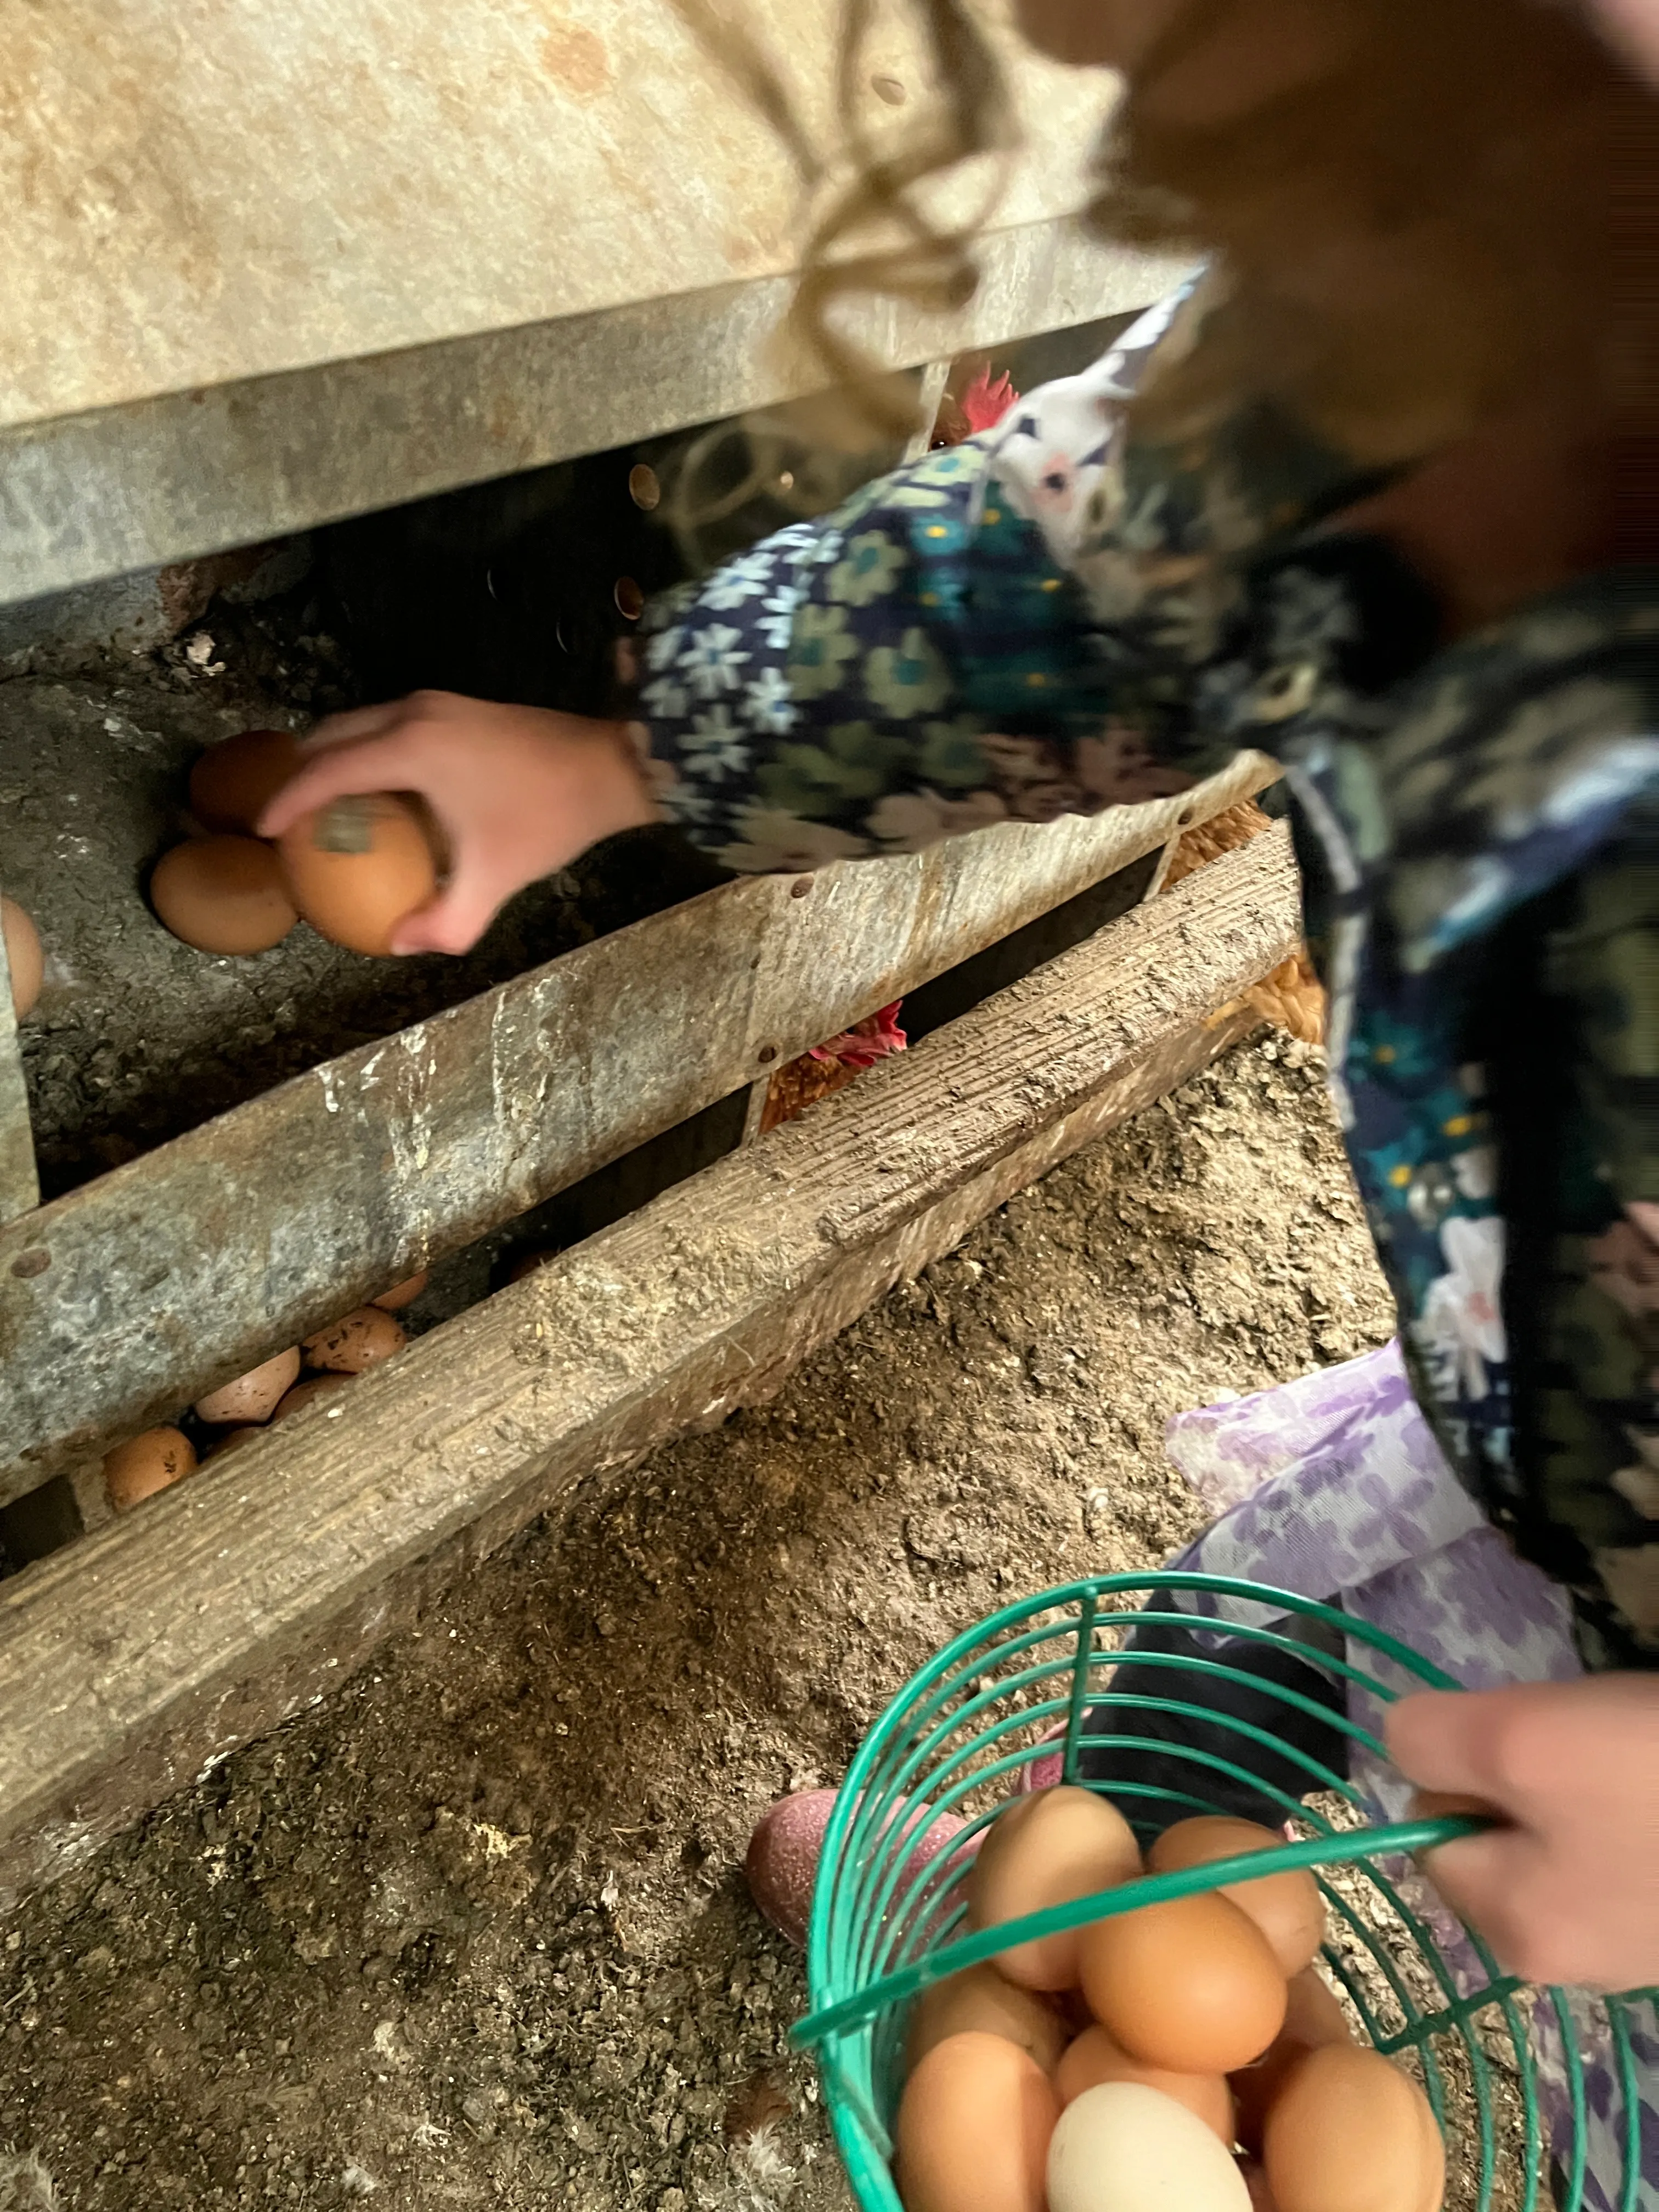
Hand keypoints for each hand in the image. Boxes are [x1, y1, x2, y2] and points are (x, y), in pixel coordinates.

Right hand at [258, 692, 658, 954]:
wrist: (612, 764)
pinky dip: (366, 750)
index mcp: (411, 746)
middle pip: (330, 735)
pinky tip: (377, 792)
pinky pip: (388, 724)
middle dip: (299, 773)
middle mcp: (415, 713)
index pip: (326, 770)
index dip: (288, 802)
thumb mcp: (495, 878)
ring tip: (323, 806)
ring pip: (359, 722)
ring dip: (333, 758)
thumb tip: (400, 944)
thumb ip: (447, 921)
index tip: (263, 831)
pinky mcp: (457, 707)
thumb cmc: (550, 816)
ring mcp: (438, 703)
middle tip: (286, 820)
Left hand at [1386, 1676, 1658, 1990]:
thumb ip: (1433, 1740)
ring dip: (1596, 1776)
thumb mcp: (1524, 1741)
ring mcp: (1640, 1936)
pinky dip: (1645, 1795)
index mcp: (1516, 1929)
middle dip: (1532, 1771)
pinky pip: (1634, 1839)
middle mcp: (1573, 1953)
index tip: (1525, 1735)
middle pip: (1502, 1832)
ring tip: (1645, 1752)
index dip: (1463, 1763)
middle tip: (1595, 1739)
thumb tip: (1400, 1744)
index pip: (1432, 1830)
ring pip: (1572, 1830)